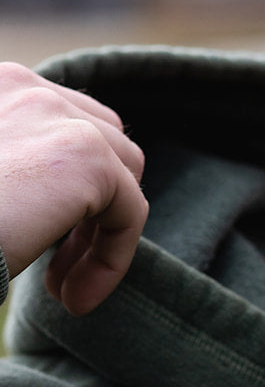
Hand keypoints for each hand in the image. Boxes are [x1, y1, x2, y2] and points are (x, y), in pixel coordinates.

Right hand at [0, 63, 147, 315]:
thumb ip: (9, 173)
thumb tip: (43, 202)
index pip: (57, 120)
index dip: (61, 185)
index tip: (35, 240)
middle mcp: (25, 87)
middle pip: (103, 138)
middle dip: (89, 204)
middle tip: (54, 267)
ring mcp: (58, 116)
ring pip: (123, 176)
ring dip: (97, 236)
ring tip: (58, 287)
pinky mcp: (87, 157)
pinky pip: (131, 212)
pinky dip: (111, 260)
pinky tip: (71, 300)